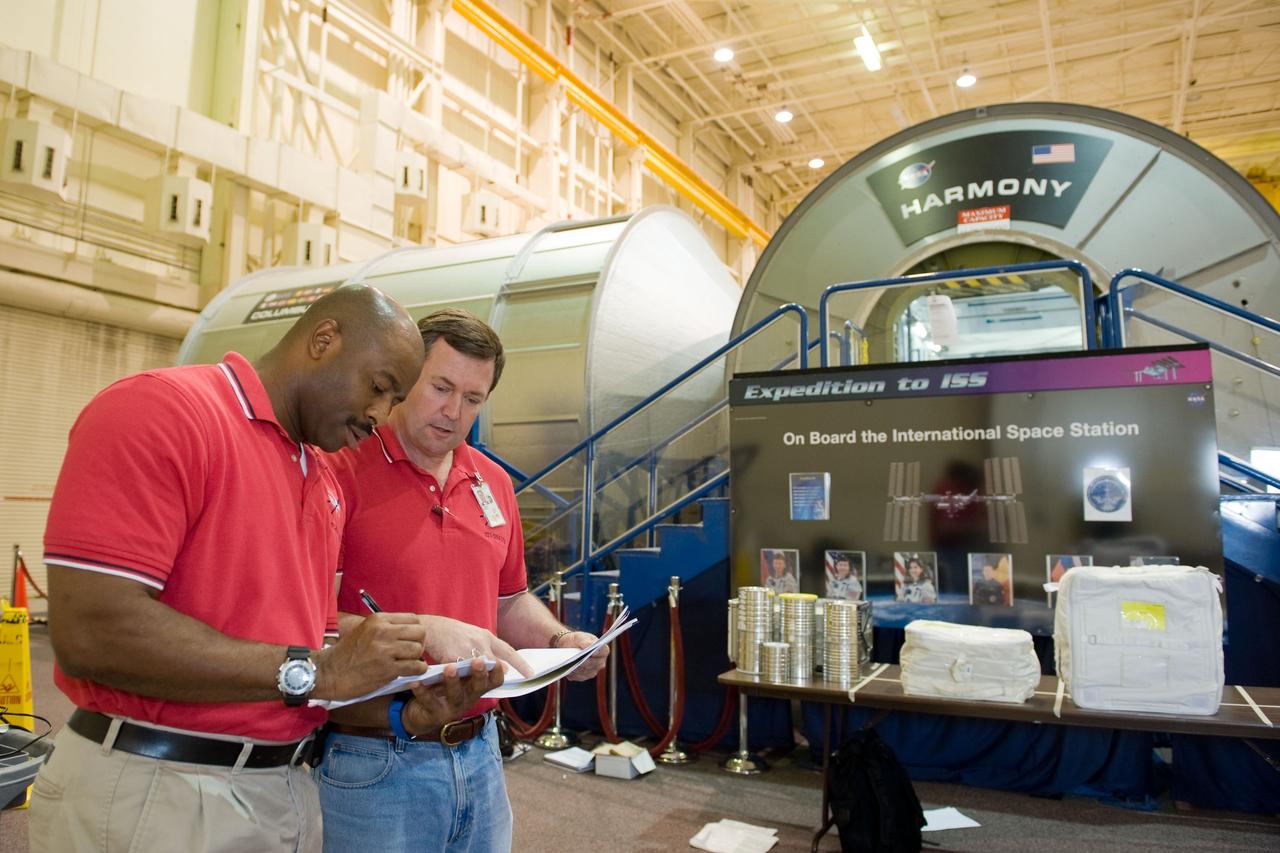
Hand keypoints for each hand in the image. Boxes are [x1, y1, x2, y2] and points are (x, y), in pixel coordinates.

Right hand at [313, 612, 427, 699]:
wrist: (329, 673)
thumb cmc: (346, 654)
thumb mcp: (364, 630)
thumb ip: (386, 628)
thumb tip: (411, 631)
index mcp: (378, 620)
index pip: (413, 619)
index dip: (415, 632)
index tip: (409, 641)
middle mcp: (383, 631)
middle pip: (420, 632)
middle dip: (418, 644)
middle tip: (410, 654)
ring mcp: (385, 650)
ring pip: (418, 649)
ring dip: (416, 659)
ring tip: (407, 664)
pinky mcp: (387, 669)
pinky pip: (416, 667)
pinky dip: (417, 671)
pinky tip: (408, 672)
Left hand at [402, 657, 506, 732]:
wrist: (421, 713)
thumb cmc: (443, 689)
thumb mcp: (459, 677)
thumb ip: (471, 665)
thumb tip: (486, 652)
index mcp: (476, 687)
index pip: (494, 681)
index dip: (497, 673)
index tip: (496, 661)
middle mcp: (468, 699)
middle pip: (478, 688)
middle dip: (479, 675)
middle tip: (478, 661)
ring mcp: (452, 708)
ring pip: (456, 696)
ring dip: (453, 682)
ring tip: (450, 668)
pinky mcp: (435, 714)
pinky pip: (429, 701)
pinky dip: (423, 691)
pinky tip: (417, 681)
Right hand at [420, 615, 533, 677]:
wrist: (430, 628)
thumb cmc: (453, 634)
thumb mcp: (474, 636)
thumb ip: (489, 649)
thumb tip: (505, 667)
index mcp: (486, 636)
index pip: (508, 650)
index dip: (520, 663)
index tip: (531, 673)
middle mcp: (479, 642)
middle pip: (495, 662)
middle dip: (501, 672)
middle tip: (506, 679)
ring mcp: (466, 649)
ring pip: (480, 668)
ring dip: (482, 677)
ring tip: (480, 681)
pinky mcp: (452, 657)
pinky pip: (461, 673)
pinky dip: (462, 679)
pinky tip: (461, 683)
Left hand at [558, 631, 607, 680]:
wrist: (568, 647)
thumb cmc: (577, 640)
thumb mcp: (580, 637)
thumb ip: (585, 641)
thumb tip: (589, 646)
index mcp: (603, 651)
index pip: (603, 651)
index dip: (598, 652)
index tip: (591, 651)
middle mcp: (600, 663)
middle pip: (593, 664)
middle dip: (584, 661)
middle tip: (576, 659)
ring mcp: (592, 671)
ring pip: (585, 671)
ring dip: (577, 668)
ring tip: (569, 663)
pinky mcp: (583, 677)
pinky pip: (578, 676)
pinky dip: (572, 673)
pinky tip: (567, 668)